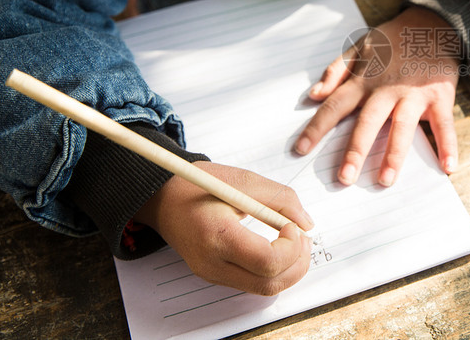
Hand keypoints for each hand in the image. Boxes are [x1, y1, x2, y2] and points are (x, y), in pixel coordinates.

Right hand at [134, 161, 313, 295]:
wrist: (162, 198)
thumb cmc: (198, 185)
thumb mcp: (243, 180)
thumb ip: (280, 199)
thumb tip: (306, 223)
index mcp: (217, 235)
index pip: (266, 261)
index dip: (290, 247)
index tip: (292, 227)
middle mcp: (212, 263)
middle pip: (268, 284)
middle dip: (297, 263)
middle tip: (303, 238)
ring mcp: (212, 273)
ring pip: (264, 289)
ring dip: (289, 269)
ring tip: (294, 242)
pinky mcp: (215, 275)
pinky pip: (253, 283)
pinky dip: (273, 270)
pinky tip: (278, 248)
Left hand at [294, 7, 459, 186]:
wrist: (434, 23)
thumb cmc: (394, 40)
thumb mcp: (360, 46)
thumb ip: (336, 71)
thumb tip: (314, 95)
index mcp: (364, 80)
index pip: (335, 106)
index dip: (316, 127)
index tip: (300, 149)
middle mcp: (386, 89)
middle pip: (368, 122)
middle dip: (355, 150)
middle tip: (344, 178)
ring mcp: (414, 94)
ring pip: (402, 127)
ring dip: (395, 155)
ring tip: (385, 180)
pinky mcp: (439, 96)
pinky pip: (443, 124)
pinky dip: (447, 145)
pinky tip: (448, 167)